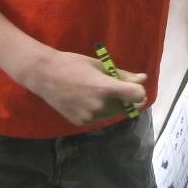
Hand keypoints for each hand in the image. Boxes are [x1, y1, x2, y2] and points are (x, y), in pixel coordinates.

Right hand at [25, 48, 146, 126]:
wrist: (44, 75)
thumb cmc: (73, 64)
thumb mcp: (99, 65)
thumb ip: (122, 75)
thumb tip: (143, 79)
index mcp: (105, 88)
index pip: (137, 96)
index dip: (138, 91)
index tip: (132, 86)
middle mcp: (100, 106)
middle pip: (126, 107)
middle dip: (125, 98)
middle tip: (112, 86)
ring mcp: (90, 117)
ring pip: (113, 114)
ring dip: (113, 105)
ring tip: (96, 92)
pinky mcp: (82, 123)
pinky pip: (99, 118)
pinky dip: (99, 110)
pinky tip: (86, 99)